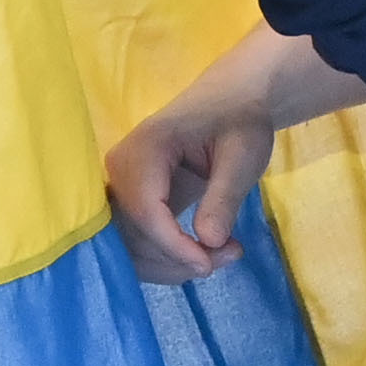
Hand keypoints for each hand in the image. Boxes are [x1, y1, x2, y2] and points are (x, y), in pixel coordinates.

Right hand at [105, 75, 273, 282]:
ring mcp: (121, 184)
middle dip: (177, 258)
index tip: (208, 264)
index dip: (173, 246)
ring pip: (131, 244)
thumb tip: (207, 242)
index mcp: (146, 146)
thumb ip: (224, 197)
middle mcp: (121, 165)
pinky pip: (137, 239)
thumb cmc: (240, 120)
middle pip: (132, 233)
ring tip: (224, 253)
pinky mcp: (131, 199)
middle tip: (229, 255)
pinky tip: (203, 252)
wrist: (233, 100)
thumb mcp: (244, 155)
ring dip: (173, 262)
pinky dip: (167, 255)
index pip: (145, 210)